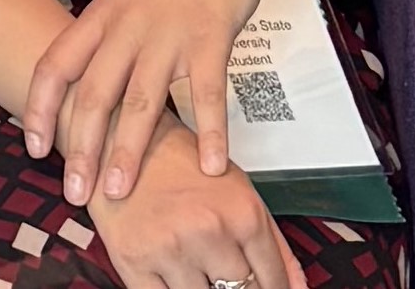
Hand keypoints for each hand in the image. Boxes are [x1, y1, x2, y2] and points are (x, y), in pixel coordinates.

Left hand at [25, 0, 271, 201]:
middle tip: (76, 194)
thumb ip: (111, 36)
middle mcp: (128, 26)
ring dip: (129, 151)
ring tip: (120, 192)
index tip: (33, 148)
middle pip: (93, 94)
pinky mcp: (210, 35)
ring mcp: (168, 32)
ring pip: (142, 101)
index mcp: (102, 14)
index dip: (38, 108)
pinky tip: (211, 166)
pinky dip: (210, 132)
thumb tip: (94, 83)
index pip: (54, 65)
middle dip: (80, 149)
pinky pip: (208, 92)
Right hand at [83, 121, 297, 288]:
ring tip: (198, 268)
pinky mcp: (133, 262)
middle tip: (224, 275)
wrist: (117, 139)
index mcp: (241, 213)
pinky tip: (176, 279)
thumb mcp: (237, 189)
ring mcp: (170, 250)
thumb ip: (273, 242)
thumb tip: (297, 286)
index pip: (272, 280)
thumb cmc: (179, 162)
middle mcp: (208, 231)